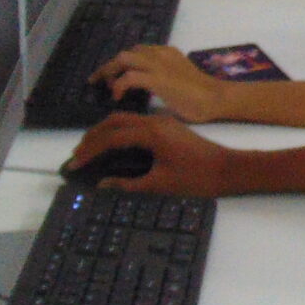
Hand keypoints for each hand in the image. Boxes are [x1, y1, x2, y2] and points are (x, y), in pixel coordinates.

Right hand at [63, 111, 237, 194]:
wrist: (229, 169)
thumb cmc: (197, 178)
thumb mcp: (160, 185)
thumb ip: (128, 184)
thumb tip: (102, 185)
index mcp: (151, 133)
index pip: (111, 137)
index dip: (90, 150)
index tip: (75, 164)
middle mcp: (154, 122)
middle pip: (114, 121)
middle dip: (92, 137)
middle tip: (77, 154)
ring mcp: (162, 122)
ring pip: (124, 119)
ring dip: (105, 132)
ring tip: (90, 149)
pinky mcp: (168, 127)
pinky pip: (135, 123)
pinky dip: (119, 132)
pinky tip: (114, 145)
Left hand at [92, 44, 234, 122]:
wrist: (217, 99)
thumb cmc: (201, 97)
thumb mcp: (176, 81)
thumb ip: (161, 79)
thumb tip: (145, 88)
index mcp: (166, 53)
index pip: (136, 52)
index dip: (120, 64)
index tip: (110, 77)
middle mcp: (160, 54)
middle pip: (126, 53)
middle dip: (109, 66)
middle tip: (98, 82)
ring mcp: (159, 65)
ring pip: (123, 59)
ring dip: (110, 72)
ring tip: (106, 87)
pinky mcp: (158, 79)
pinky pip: (129, 77)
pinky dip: (119, 85)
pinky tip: (117, 97)